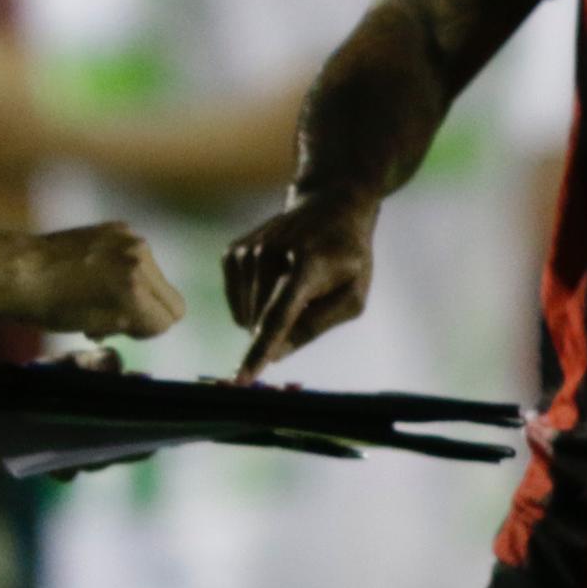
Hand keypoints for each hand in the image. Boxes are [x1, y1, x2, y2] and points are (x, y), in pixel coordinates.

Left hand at [23, 223, 182, 343]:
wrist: (19, 269)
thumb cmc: (51, 306)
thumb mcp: (98, 325)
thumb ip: (136, 322)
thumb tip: (153, 317)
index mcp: (134, 288)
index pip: (169, 320)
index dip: (146, 330)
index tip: (124, 329)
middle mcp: (138, 257)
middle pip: (172, 299)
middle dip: (148, 311)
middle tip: (115, 315)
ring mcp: (128, 238)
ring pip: (157, 277)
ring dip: (137, 289)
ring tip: (100, 295)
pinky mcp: (118, 226)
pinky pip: (137, 257)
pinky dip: (124, 268)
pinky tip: (96, 275)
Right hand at [223, 192, 376, 377]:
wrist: (329, 208)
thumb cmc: (348, 258)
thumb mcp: (353, 296)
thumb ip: (315, 327)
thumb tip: (275, 355)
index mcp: (308, 264)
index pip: (278, 316)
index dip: (260, 351)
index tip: (241, 379)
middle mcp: (270, 252)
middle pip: (260, 320)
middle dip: (281, 329)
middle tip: (310, 299)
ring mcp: (248, 250)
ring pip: (245, 316)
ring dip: (267, 316)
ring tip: (294, 286)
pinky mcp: (233, 252)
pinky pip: (235, 303)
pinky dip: (253, 305)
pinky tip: (274, 286)